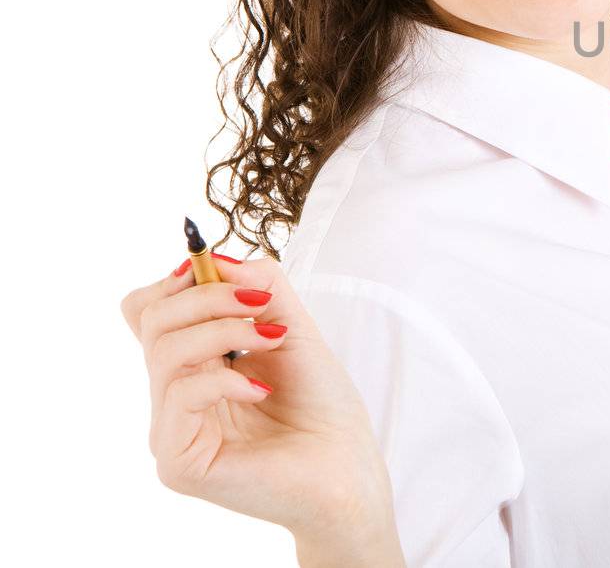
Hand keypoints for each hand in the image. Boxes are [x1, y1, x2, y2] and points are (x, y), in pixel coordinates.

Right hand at [121, 251, 402, 552]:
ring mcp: (170, 430)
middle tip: (262, 305)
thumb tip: (212, 258)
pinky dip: (225, 378)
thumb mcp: (294, 328)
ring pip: (164, 351)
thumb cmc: (322, 405)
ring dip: (224, 330)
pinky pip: (180, 396)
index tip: (221, 271)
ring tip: (272, 339)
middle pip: (150, 319)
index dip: (178, 279)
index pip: (147, 309)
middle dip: (208, 296)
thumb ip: (260, 287)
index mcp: (191, 363)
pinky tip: (262, 387)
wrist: (347, 467)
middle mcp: (172, 395)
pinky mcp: (178, 462)